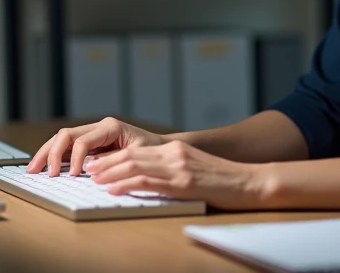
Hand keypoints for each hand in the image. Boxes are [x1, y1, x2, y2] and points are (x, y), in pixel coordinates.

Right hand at [26, 117, 165, 176]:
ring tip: (33, 168)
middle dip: (52, 153)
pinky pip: (67, 147)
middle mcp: (98, 127)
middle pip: (66, 135)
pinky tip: (44, 166)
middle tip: (42, 172)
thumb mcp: (136, 157)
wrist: (160, 149)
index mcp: (109, 127)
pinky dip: (54, 156)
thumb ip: (113, 161)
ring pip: (61, 139)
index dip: (75, 158)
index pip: (83, 140)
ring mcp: (92, 134)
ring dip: (47, 153)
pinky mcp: (89, 142)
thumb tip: (90, 170)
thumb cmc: (151, 153)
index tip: (75, 176)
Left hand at [85, 140, 268, 210]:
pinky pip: (148, 181)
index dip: (115, 158)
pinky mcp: (183, 182)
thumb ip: (173, 170)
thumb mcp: (195, 169)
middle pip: (132, 156)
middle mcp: (175, 154)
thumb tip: (148, 180)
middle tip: (90, 170)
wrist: (249, 182)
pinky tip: (113, 190)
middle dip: (107, 164)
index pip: (138, 152)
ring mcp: (179, 167)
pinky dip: (126, 184)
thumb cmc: (224, 181)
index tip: (99, 164)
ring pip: (135, 166)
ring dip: (111, 173)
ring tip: (95, 179)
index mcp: (177, 150)